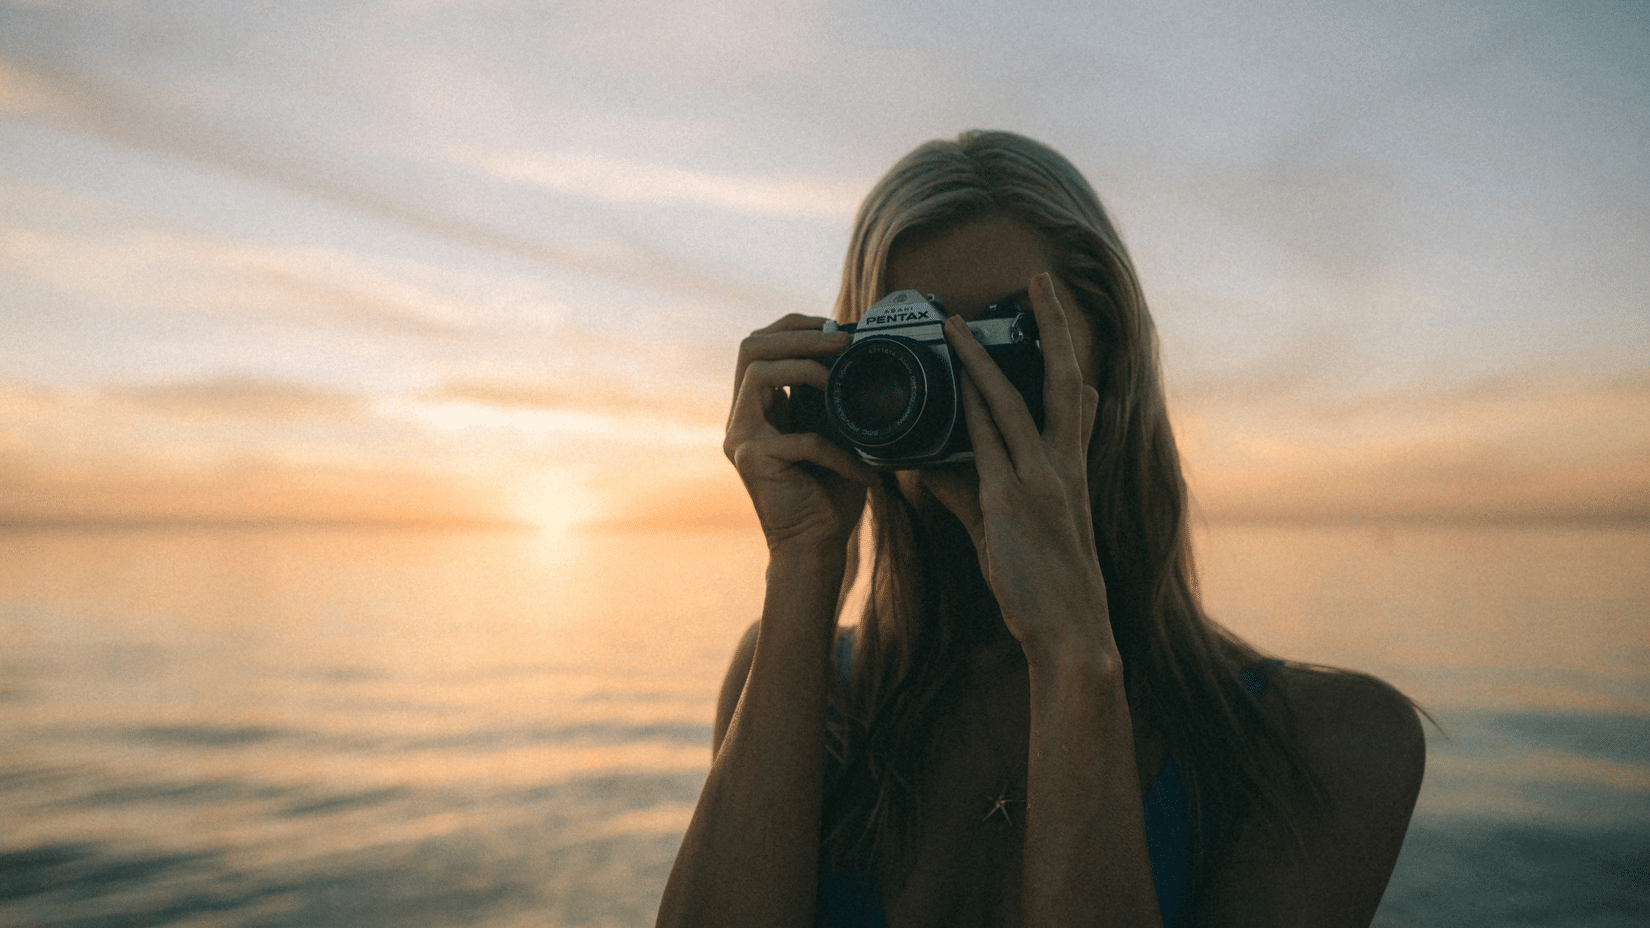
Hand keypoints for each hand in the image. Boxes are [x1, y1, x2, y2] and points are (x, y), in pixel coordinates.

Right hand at [725, 314, 876, 554]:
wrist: (816, 547)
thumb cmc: (829, 492)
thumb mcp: (833, 432)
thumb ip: (829, 397)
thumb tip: (849, 350)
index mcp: (757, 408)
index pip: (759, 346)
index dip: (793, 326)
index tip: (834, 325)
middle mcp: (741, 419)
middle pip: (751, 348)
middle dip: (798, 334)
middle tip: (841, 339)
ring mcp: (741, 438)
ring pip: (758, 373)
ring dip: (804, 365)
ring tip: (840, 378)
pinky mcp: (753, 461)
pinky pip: (800, 436)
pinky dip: (838, 449)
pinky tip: (863, 469)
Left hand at [940, 273, 1111, 661]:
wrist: (1072, 633)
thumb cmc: (1048, 587)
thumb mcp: (1015, 530)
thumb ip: (975, 490)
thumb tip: (933, 463)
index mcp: (1072, 471)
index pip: (1074, 402)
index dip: (1067, 359)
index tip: (1053, 318)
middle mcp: (1064, 467)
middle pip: (1062, 382)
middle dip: (1053, 329)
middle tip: (1039, 281)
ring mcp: (1042, 482)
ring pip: (1013, 405)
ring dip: (983, 362)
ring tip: (956, 325)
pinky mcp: (1015, 503)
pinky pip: (986, 447)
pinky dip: (967, 414)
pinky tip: (947, 387)